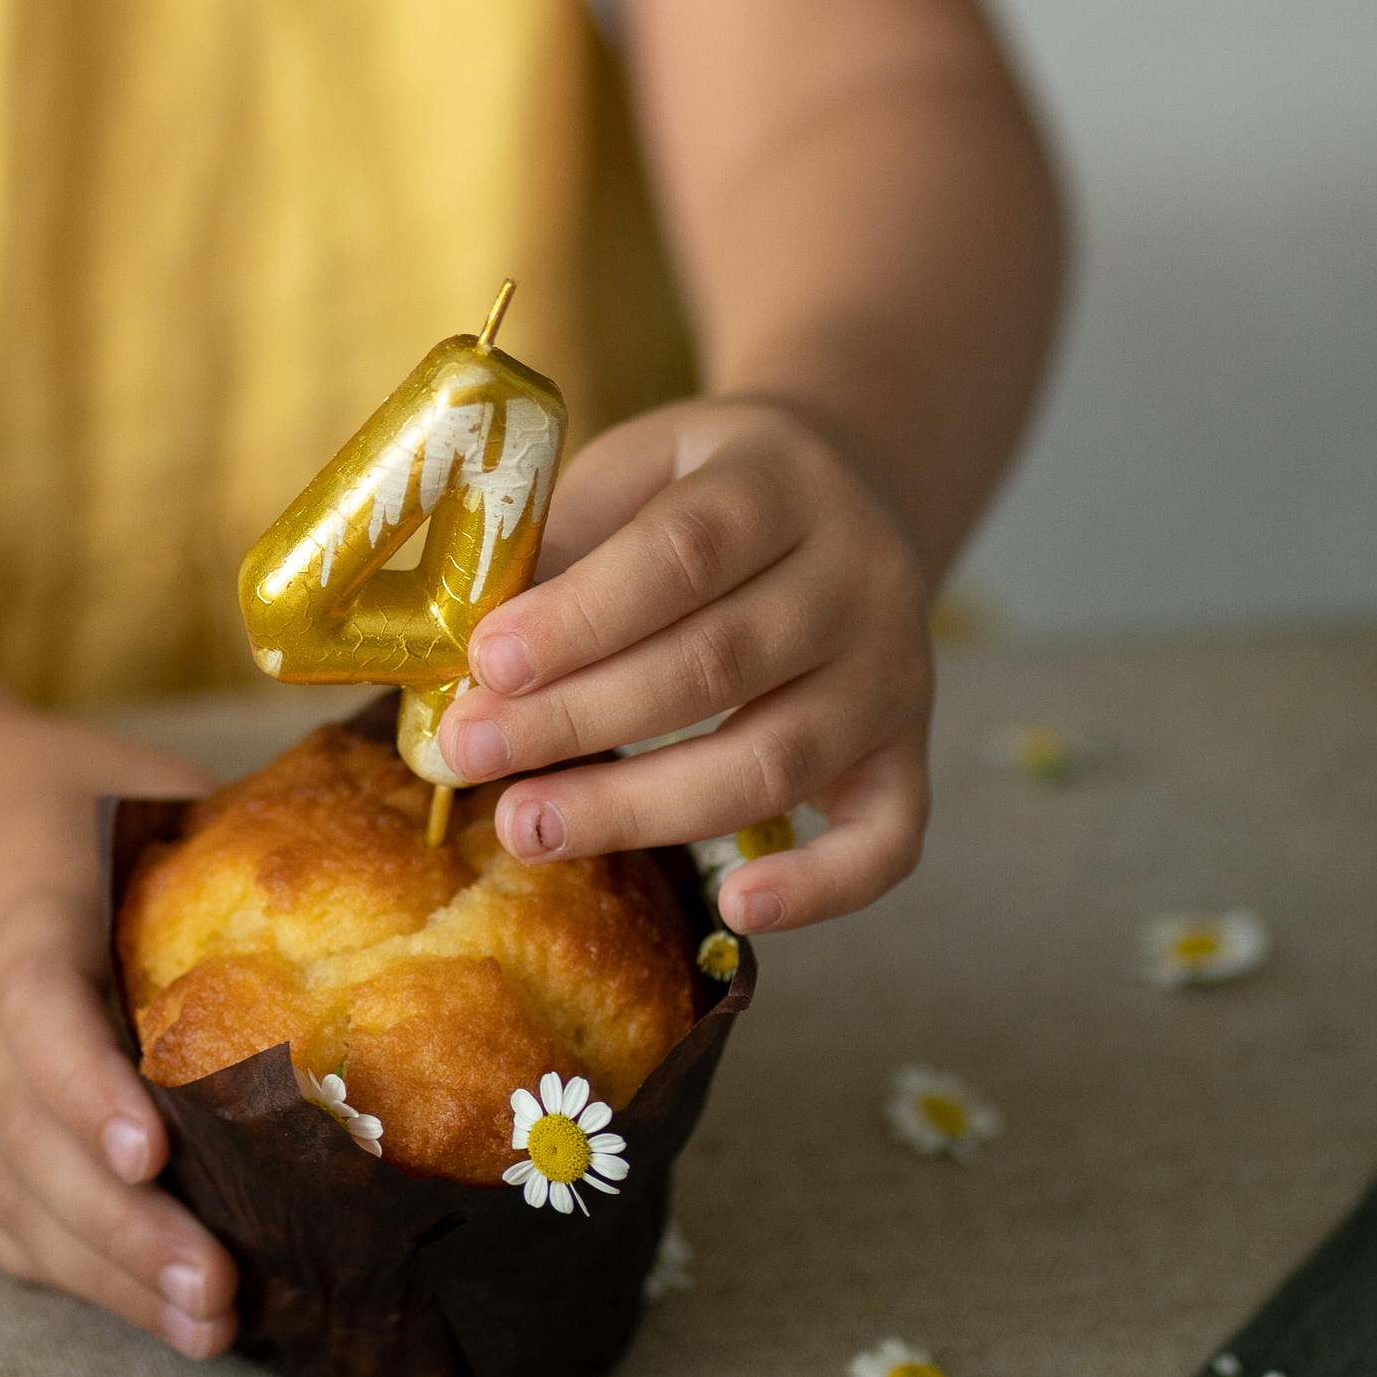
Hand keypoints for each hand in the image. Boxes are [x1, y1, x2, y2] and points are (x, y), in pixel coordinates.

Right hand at [0, 696, 239, 1358]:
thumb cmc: (57, 808)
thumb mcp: (132, 793)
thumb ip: (223, 841)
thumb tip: (372, 875)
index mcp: (17, 907)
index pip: (34, 1005)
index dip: (86, 1086)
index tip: (154, 1154)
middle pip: (22, 1132)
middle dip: (119, 1224)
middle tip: (218, 1289)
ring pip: (5, 1192)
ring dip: (102, 1270)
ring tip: (205, 1326)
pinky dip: (64, 1270)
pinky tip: (146, 1311)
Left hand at [431, 394, 934, 933]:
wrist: (847, 481)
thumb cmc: (706, 487)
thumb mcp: (638, 469)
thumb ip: (567, 545)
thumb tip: (465, 658)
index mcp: (780, 483)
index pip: (684, 553)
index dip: (581, 617)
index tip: (486, 663)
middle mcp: (857, 576)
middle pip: (718, 664)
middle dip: (578, 720)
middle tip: (470, 753)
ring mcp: (896, 670)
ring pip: (779, 759)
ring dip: (644, 808)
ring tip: (528, 827)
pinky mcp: (910, 750)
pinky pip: (889, 838)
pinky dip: (822, 888)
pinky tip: (736, 908)